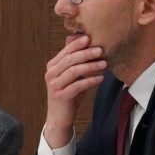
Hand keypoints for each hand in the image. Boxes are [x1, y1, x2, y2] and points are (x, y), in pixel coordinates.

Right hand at [43, 33, 105, 148]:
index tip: (90, 38)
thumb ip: (73, 60)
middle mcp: (50, 74)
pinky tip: (100, 79)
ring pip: (73, 71)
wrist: (59, 116)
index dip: (77, 44)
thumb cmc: (68, 93)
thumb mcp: (70, 75)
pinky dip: (90, 81)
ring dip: (90, 67)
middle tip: (100, 50)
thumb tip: (79, 39)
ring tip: (104, 64)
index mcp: (52, 66)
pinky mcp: (61, 96)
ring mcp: (54, 85)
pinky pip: (77, 86)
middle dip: (86, 54)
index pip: (65, 51)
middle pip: (69, 60)